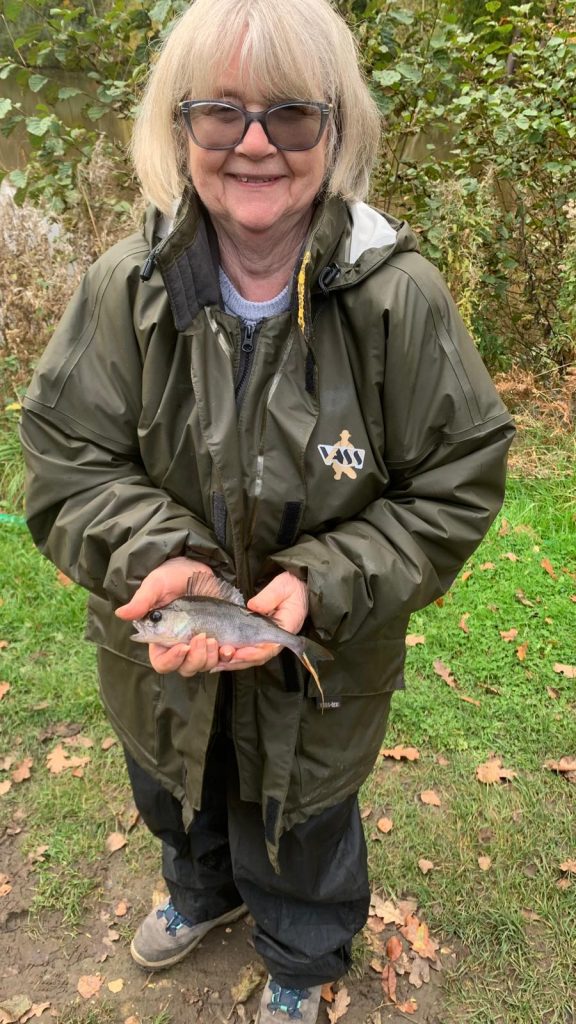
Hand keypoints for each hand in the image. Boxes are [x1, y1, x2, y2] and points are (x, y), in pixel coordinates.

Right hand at [115, 557, 219, 675]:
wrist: (196, 567)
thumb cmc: (171, 576)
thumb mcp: (156, 585)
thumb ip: (142, 601)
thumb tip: (121, 614)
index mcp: (161, 639)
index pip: (162, 662)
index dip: (172, 660)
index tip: (182, 646)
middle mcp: (179, 646)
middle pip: (186, 669)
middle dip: (195, 658)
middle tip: (202, 637)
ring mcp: (199, 644)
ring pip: (204, 665)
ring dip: (210, 657)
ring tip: (213, 638)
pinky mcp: (217, 639)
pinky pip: (222, 658)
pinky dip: (226, 656)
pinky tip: (229, 647)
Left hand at [213, 571, 307, 671]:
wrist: (297, 585)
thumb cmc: (292, 586)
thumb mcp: (283, 587)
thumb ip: (269, 597)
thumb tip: (252, 607)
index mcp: (286, 628)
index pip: (269, 648)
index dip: (253, 653)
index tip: (238, 653)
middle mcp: (277, 638)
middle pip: (257, 657)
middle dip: (238, 661)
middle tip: (220, 660)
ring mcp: (268, 639)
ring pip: (251, 657)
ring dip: (234, 661)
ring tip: (216, 662)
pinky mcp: (260, 636)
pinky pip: (247, 649)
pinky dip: (234, 655)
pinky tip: (219, 656)